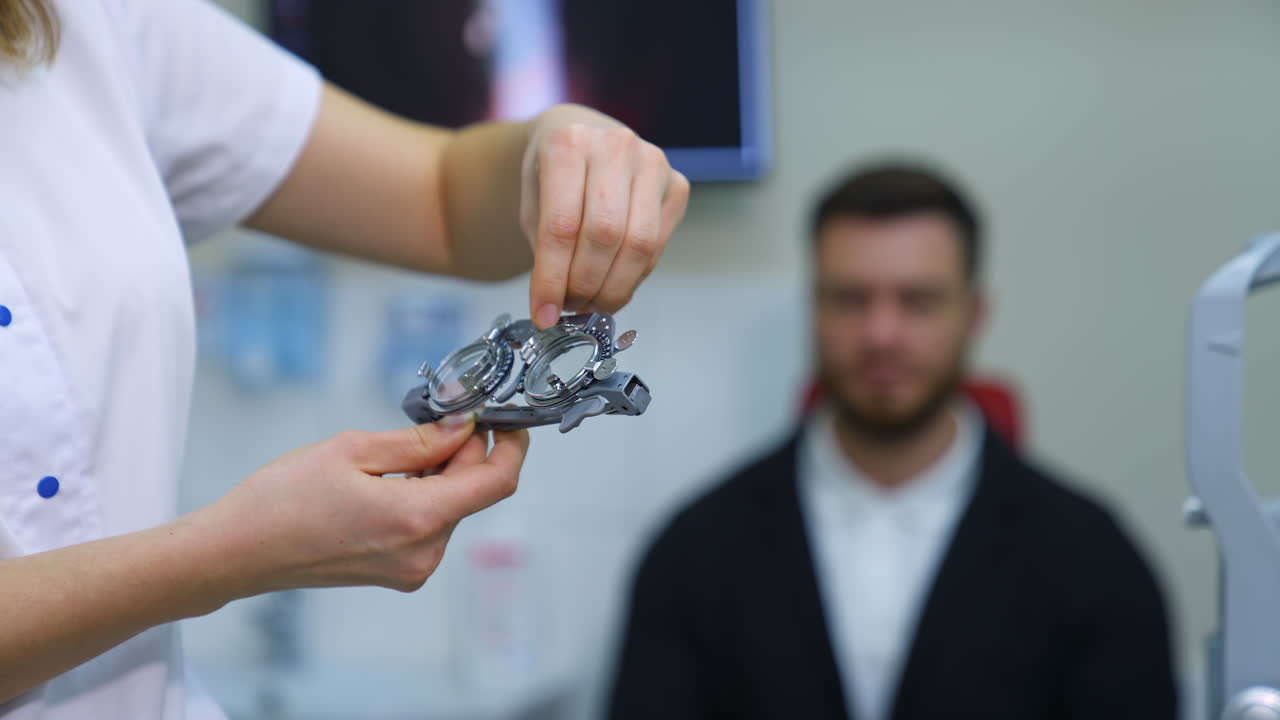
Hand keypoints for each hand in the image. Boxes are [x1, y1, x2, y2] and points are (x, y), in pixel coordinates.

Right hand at [193, 417, 529, 595]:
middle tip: (436, 419)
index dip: (511, 446)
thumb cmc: (282, 500)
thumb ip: (419, 440)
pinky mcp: (400, 573)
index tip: (504, 419)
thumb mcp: (353, 449)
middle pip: (473, 492)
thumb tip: (465, 426)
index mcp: (416, 519)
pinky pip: (430, 525)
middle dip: (464, 452)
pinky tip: (386, 481)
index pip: (496, 482)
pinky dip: (423, 496)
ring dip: (441, 474)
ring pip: (452, 507)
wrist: (237, 552)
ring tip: (392, 455)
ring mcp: (413, 568)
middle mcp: (424, 552)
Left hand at [520, 105, 689, 328]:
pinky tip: (614, 281)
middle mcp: (615, 146)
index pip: (562, 226)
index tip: (545, 314)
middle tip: (569, 306)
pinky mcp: (676, 184)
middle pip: (605, 236)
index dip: (552, 279)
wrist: (583, 137)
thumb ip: (545, 252)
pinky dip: (634, 276)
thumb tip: (554, 309)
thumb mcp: (532, 204)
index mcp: (568, 143)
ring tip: (591, 301)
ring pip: (639, 244)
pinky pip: (658, 246)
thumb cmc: (554, 173)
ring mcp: (652, 163)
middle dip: (585, 285)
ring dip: (613, 287)